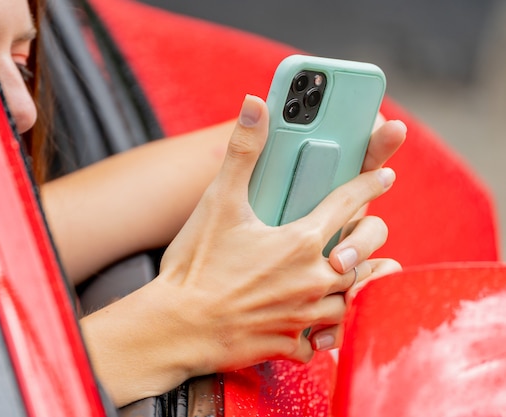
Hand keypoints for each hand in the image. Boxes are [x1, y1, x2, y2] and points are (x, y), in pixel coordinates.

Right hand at [81, 95, 397, 405]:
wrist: (175, 327)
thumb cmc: (196, 265)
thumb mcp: (218, 202)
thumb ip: (242, 152)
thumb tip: (255, 104)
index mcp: (300, 241)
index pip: (349, 203)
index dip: (370, 185)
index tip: (385, 176)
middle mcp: (312, 279)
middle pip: (362, 255)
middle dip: (367, 240)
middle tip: (360, 234)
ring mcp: (304, 315)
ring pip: (350, 300)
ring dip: (351, 287)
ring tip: (346, 276)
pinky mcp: (289, 344)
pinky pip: (320, 340)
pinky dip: (321, 331)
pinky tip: (312, 323)